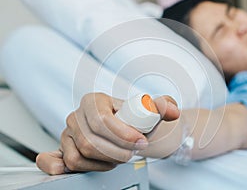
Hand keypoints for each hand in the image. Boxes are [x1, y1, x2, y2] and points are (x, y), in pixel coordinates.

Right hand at [36, 93, 179, 174]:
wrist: (125, 129)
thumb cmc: (136, 120)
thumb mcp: (151, 111)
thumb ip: (163, 106)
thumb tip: (171, 109)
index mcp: (93, 101)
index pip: (102, 120)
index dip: (122, 135)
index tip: (140, 142)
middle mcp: (77, 116)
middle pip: (91, 141)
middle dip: (116, 152)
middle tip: (132, 154)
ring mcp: (67, 134)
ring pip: (80, 156)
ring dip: (103, 162)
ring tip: (118, 158)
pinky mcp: (63, 149)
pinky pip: (55, 160)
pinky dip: (61, 166)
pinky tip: (74, 167)